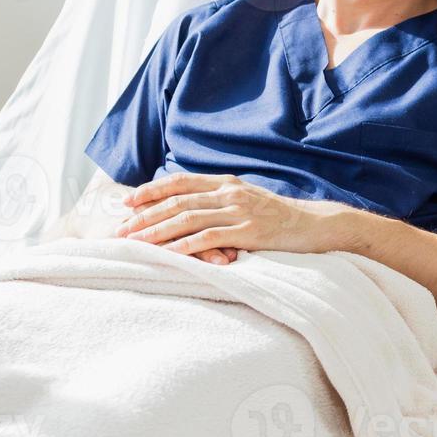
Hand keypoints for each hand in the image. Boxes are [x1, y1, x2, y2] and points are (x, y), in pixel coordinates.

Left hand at [115, 173, 339, 258]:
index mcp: (227, 183)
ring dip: (157, 231)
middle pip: (178, 201)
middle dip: (145, 215)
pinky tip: (167, 255)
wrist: (315, 226)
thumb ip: (221, 200)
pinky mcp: (248, 232)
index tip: (128, 201)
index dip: (151, 190)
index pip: (181, 182)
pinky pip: (208, 239)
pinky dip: (183, 247)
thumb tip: (189, 207)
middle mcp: (230, 193)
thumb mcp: (248, 201)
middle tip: (121, 228)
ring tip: (134, 242)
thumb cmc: (279, 218)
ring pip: (188, 218)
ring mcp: (239, 211)